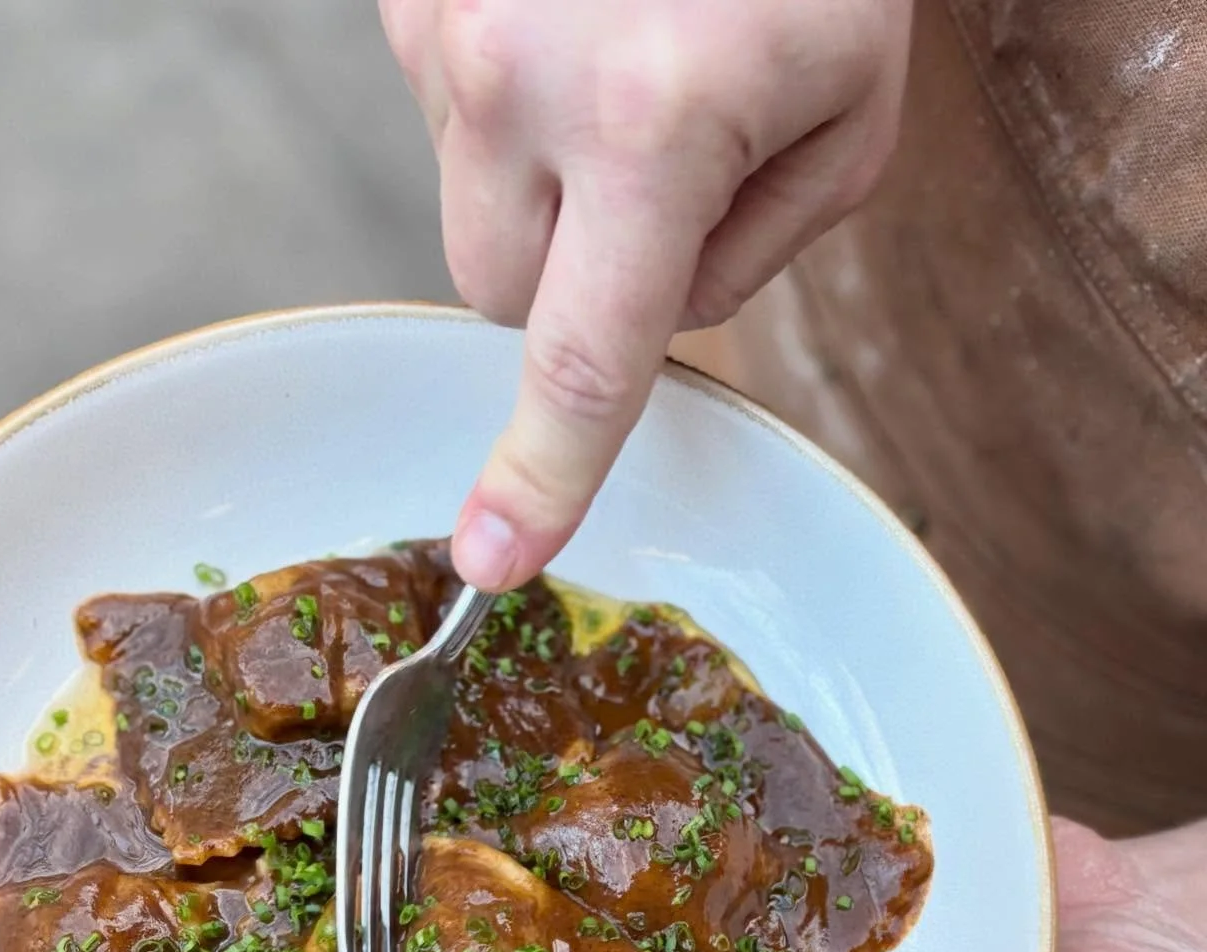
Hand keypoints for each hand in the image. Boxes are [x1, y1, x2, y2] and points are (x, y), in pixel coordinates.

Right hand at [381, 0, 912, 588]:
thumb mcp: (849, 114)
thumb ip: (748, 259)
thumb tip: (647, 317)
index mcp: (651, 126)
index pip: (584, 359)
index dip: (542, 475)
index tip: (491, 560)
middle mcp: (516, 80)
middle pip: (502, 296)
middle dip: (573, 278)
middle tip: (658, 175)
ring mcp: (441, 27)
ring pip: (467, 213)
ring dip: (539, 187)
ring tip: (618, 68)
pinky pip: (445, 119)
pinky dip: (509, 106)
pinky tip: (573, 29)